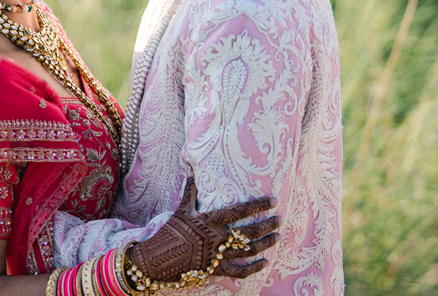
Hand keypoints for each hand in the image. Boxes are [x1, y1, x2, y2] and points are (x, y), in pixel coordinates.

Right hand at [128, 178, 279, 280]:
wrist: (157, 259)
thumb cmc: (169, 231)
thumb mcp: (180, 209)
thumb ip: (190, 190)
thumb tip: (189, 166)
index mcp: (209, 220)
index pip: (239, 210)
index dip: (258, 205)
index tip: (274, 201)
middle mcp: (217, 237)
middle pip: (249, 231)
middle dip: (268, 225)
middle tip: (280, 220)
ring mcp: (218, 255)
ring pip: (249, 250)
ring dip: (266, 243)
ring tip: (277, 236)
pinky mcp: (216, 270)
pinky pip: (240, 271)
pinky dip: (254, 267)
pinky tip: (265, 263)